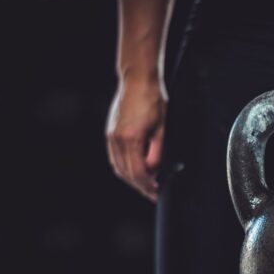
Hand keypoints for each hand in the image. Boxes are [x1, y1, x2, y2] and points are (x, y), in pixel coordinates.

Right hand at [105, 77, 165, 201]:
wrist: (138, 80)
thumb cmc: (153, 100)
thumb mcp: (162, 128)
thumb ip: (157, 152)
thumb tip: (154, 171)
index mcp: (130, 139)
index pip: (138, 173)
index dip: (147, 186)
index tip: (156, 193)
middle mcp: (117, 139)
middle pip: (126, 173)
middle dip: (140, 186)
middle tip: (153, 193)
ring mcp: (111, 136)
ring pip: (119, 167)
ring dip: (132, 178)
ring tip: (147, 183)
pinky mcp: (110, 132)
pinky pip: (115, 157)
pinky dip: (125, 167)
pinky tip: (136, 169)